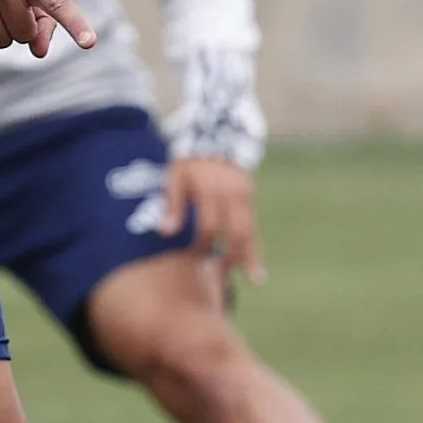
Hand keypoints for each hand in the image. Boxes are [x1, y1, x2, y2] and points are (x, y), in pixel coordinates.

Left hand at [161, 156, 263, 284]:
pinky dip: (255, 247)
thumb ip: (172, 205)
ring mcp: (244, 197)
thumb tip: (165, 234)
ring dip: (251, 256)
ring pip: (251, 231)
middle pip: (236, 231)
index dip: (202, 244)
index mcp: (209, 189)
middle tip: (221, 276)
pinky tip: (257, 268)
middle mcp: (231, 195)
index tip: (193, 258)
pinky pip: (254, 227)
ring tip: (254, 279)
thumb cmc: (189, 163)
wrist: (215, 142)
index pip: (209, 225)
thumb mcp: (175, 177)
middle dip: (230, 255)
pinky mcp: (250, 200)